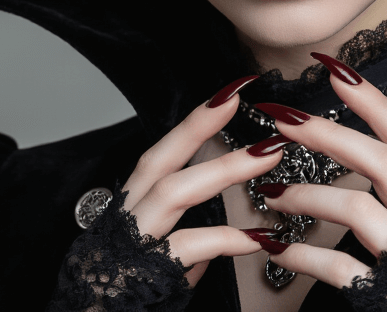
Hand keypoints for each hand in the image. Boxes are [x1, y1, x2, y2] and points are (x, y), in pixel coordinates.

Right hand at [120, 75, 285, 285]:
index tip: (228, 95)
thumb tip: (224, 234)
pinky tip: (256, 237)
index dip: (192, 125)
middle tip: (241, 97)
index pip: (158, 157)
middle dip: (199, 124)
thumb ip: (183, 248)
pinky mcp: (139, 277)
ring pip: (171, 192)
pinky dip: (224, 239)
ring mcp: (128, 248)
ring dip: (222, 169)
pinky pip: (185, 249)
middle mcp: (121, 223)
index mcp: (126, 215)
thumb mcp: (155, 271)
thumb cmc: (121, 306)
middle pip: (158, 159)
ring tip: (266, 155)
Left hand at [249, 53, 386, 308]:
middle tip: (284, 119)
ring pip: (360, 210)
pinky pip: (341, 268)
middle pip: (386, 164)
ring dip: (309, 195)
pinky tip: (276, 248)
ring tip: (273, 193)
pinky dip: (303, 255)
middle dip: (332, 135)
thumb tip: (366, 160)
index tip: (338, 73)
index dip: (378, 106)